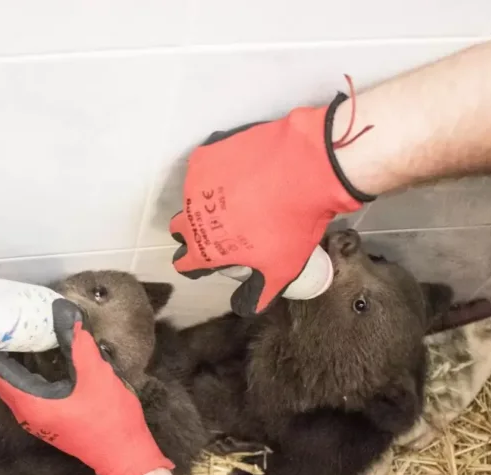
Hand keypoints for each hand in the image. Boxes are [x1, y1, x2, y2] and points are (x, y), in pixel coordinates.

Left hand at [0, 300, 173, 474]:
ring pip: (13, 388)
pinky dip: (22, 376)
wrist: (124, 457)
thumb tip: (65, 313)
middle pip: (1, 381)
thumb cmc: (110, 420)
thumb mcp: (96, 376)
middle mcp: (27, 415)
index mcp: (31, 404)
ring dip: (9, 365)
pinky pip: (25, 394)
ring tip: (12, 338)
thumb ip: (79, 345)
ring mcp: (36, 422)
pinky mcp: (48, 423)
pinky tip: (32, 360)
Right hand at [169, 91, 371, 313]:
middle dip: (197, 229)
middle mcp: (192, 215)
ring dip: (210, 197)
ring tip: (243, 193)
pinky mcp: (208, 151)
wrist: (309, 166)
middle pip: (181, 227)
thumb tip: (248, 307)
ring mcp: (197, 180)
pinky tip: (245, 169)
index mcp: (204, 248)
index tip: (213, 258)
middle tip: (225, 226)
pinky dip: (221, 168)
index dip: (197, 264)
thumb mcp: (281, 269)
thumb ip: (260, 294)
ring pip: (194, 194)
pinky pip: (208, 164)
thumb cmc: (292, 222)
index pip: (184, 262)